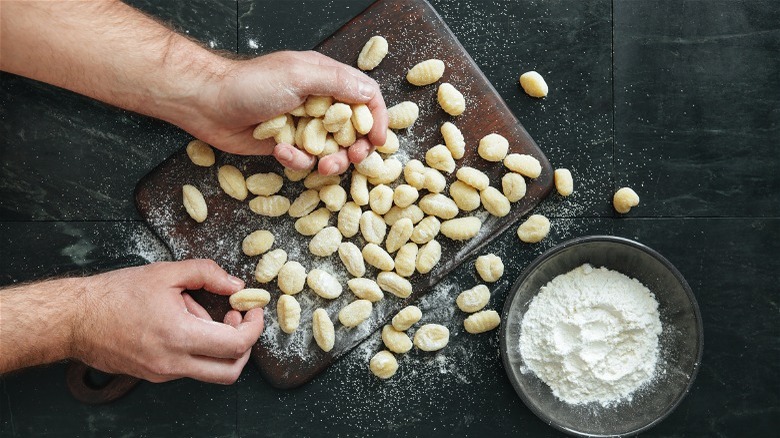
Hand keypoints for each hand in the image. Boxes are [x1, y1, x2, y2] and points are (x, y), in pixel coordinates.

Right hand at [71, 260, 262, 383]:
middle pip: (230, 371)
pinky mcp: (154, 376)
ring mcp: (162, 374)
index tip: (251, 310)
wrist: (75, 319)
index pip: (236, 346)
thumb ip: (207, 274)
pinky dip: (196, 347)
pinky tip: (180, 322)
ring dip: (217, 345)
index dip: (253, 328)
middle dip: (243, 346)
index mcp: (179, 336)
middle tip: (236, 319)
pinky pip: (188, 367)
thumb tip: (236, 285)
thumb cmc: (116, 294)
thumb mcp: (166, 273)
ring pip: (209, 371)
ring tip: (198, 314)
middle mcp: (173, 363)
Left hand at [187, 51, 387, 174]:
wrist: (209, 104)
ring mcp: (304, 125)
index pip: (365, 96)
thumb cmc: (251, 84)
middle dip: (356, 147)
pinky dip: (296, 160)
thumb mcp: (300, 76)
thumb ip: (338, 83)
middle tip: (353, 159)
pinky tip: (280, 152)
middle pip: (354, 129)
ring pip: (332, 150)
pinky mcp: (288, 145)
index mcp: (326, 79)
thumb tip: (370, 95)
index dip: (377, 118)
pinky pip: (305, 160)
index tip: (379, 140)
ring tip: (320, 166)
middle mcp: (319, 102)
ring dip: (330, 161)